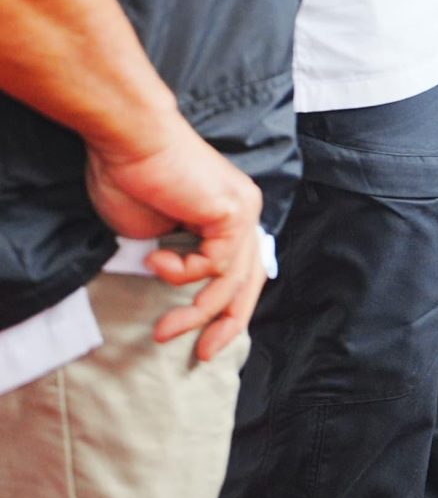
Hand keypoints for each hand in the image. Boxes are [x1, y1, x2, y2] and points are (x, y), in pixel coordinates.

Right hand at [85, 124, 266, 358]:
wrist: (128, 142)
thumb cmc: (130, 179)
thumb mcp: (151, 234)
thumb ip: (172, 258)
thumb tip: (174, 284)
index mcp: (227, 216)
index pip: (240, 271)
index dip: (226, 309)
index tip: (202, 343)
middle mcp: (243, 212)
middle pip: (249, 281)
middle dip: (227, 323)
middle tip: (202, 354)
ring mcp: (242, 210)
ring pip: (233, 279)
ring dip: (198, 312)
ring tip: (165, 330)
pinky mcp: (233, 211)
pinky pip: (217, 263)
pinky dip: (184, 273)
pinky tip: (157, 261)